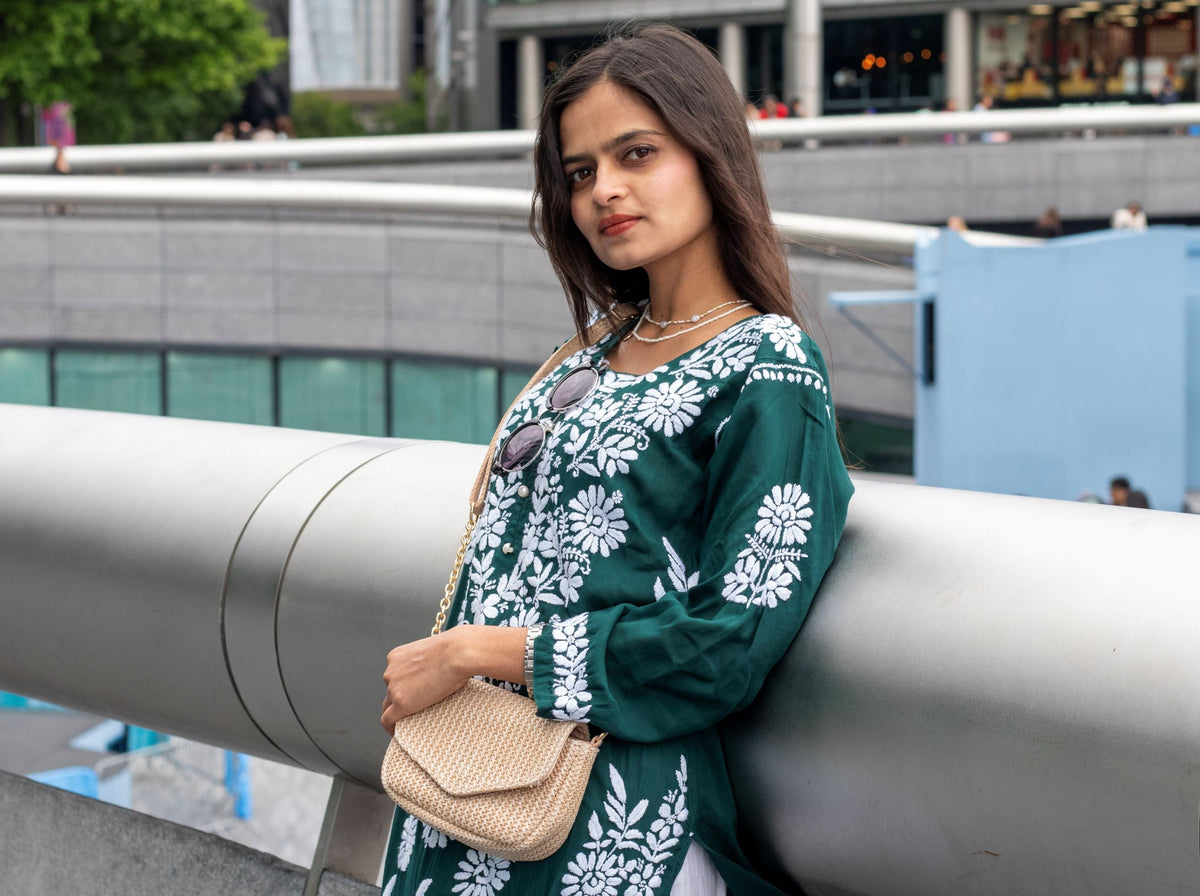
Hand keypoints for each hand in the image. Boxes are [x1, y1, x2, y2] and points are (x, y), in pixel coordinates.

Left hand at [380, 625, 527, 735]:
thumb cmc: (455, 650)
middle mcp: (390, 671)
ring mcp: (394, 688)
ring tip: (408, 722)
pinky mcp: (401, 703)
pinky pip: (388, 720)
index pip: (394, 676)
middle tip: (414, 709)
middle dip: (400, 699)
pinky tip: (397, 733)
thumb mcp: (435, 653)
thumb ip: (429, 663)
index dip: (401, 687)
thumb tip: (442, 672)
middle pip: (390, 691)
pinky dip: (391, 727)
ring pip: (389, 706)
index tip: (410, 694)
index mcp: (397, 656)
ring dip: (397, 714)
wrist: (458, 653)